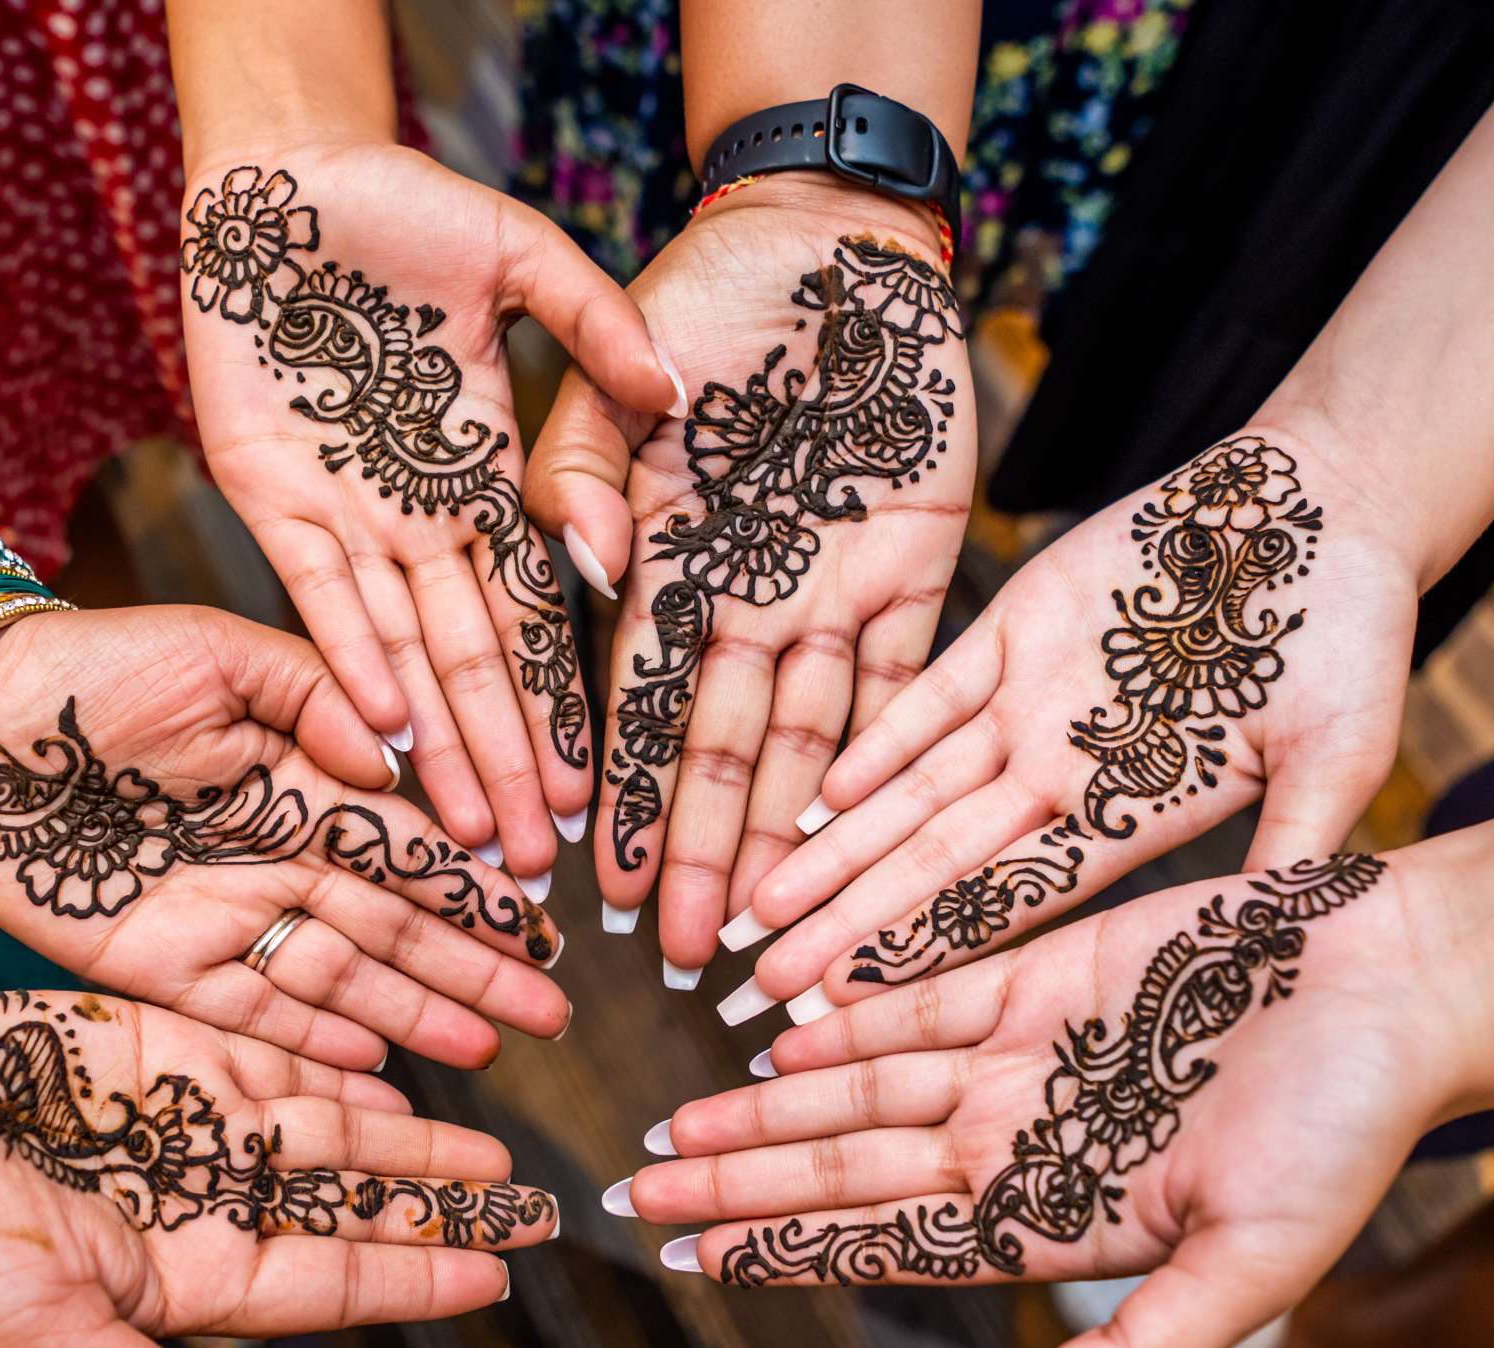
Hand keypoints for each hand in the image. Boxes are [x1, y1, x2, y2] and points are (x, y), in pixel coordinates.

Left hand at [0, 607, 568, 1069]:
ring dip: (414, 1014)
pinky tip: (377, 1063)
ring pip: (339, 977)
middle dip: (473, 968)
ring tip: (489, 1047)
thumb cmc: (86, 668)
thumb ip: (315, 696)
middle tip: (550, 1009)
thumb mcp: (216, 651)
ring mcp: (222, 915)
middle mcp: (276, 857)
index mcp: (298, 780)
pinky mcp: (159, 964)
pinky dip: (311, 1039)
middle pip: (394, 925)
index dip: (474, 886)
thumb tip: (395, 762)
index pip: (409, 844)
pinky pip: (250, 1010)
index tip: (543, 922)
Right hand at [0, 988, 556, 1347]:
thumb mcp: (41, 1337)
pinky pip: (278, 1056)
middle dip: (445, 1210)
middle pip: (353, 1209)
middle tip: (540, 1202)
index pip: (332, 1284)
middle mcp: (203, 1201)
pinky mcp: (165, 1045)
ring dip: (416, 1141)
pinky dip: (345, 1064)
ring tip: (494, 1149)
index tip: (505, 1274)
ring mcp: (190, 1121)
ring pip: (335, 1132)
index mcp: (183, 1280)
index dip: (418, 1280)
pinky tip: (407, 1074)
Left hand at [179, 146, 679, 882]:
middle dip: (509, 764)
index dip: (566, 702)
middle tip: (541, 865)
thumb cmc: (404, 212)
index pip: (540, 615)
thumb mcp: (521, 258)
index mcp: (489, 478)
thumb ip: (594, 324)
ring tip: (473, 835)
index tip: (600, 787)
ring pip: (405, 654)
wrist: (283, 178)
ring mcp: (350, 514)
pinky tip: (387, 731)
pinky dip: (353, 658)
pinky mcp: (273, 496)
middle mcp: (425, 519)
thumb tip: (672, 396)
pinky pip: (320, 593)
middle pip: (477, 665)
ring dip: (439, 743)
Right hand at [526, 173, 973, 982]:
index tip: (600, 885)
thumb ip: (577, 474)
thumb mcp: (615, 380)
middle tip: (689, 958)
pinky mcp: (918, 569)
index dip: (622, 800)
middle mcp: (747, 605)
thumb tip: (575, 566)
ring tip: (773, 929)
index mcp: (666, 568)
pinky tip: (867, 836)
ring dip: (791, 837)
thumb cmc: (702, 303)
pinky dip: (885, 753)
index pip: (635, 707)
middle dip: (704, 857)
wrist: (827, 243)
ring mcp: (832, 595)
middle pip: (721, 752)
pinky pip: (905, 678)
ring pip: (809, 742)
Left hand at [622, 852, 1461, 1347]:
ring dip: (766, 1106)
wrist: (1401, 983)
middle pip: (847, 1168)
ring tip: (675, 1127)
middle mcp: (1020, 1138)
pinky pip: (918, 997)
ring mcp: (1023, 1053)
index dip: (788, 1253)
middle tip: (633, 1195)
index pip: (886, 1245)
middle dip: (739, 1184)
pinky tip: (771, 1029)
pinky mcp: (1042, 969)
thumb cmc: (1348, 1133)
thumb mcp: (1251, 1271)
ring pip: (859, 1085)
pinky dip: (842, 1013)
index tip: (693, 1265)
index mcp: (1055, 1219)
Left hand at [726, 426, 1413, 1019]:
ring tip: (755, 911)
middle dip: (846, 931)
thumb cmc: (1353, 634)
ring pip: (910, 790)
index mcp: (1133, 816)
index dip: (928, 961)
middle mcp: (1064, 773)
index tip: (853, 1021)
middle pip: (933, 867)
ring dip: (835, 850)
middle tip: (759, 993)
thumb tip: (1275, 947)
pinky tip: (812, 798)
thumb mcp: (1340, 754)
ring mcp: (1033, 703)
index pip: (1009, 907)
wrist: (1330, 506)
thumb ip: (1295, 845)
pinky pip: (927, 692)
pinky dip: (873, 739)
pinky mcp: (1016, 624)